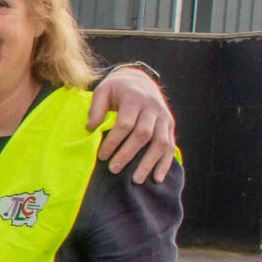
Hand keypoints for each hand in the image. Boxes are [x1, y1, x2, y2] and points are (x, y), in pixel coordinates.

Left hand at [89, 67, 177, 183]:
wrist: (141, 81)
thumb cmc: (117, 89)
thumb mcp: (103, 90)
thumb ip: (96, 108)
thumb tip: (91, 128)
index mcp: (134, 99)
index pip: (125, 124)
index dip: (113, 141)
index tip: (102, 156)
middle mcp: (152, 108)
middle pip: (143, 135)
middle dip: (128, 154)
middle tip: (113, 169)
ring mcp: (164, 118)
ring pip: (160, 143)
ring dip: (149, 163)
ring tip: (136, 180)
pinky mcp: (170, 126)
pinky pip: (170, 146)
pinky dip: (165, 163)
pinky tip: (157, 178)